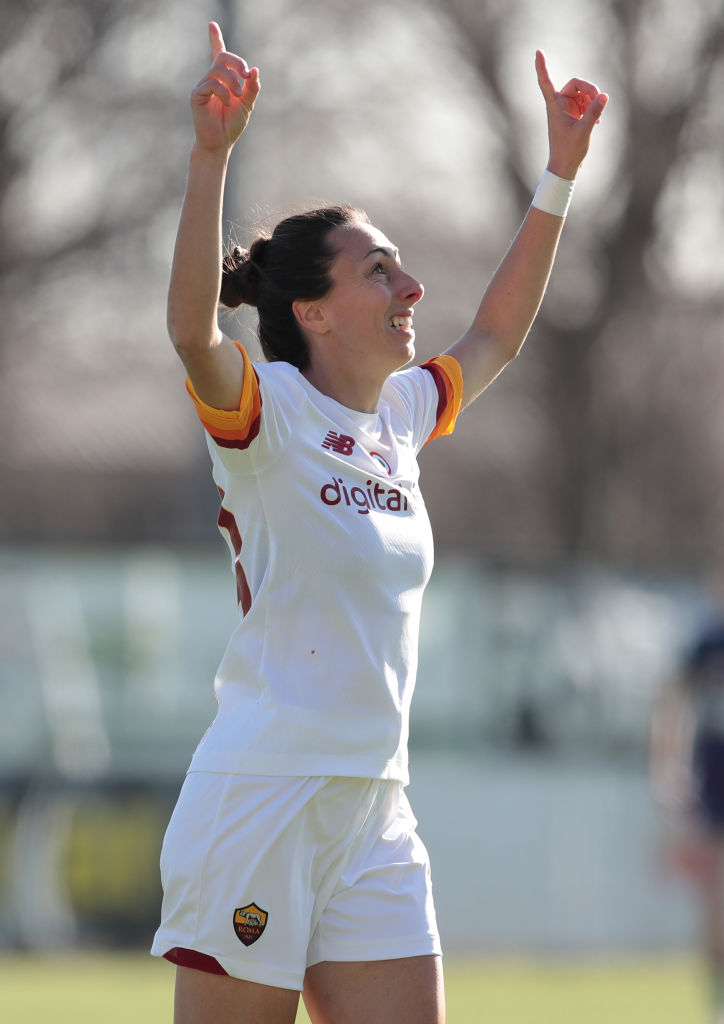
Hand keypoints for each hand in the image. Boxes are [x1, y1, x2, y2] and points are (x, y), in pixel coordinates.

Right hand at [190, 22, 259, 153]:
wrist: (221, 143)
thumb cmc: (231, 124)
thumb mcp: (247, 104)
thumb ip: (252, 88)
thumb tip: (254, 70)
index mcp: (223, 80)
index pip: (218, 54)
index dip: (215, 38)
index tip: (212, 24)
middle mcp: (211, 79)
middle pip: (222, 56)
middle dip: (236, 62)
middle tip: (246, 75)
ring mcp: (202, 86)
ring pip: (217, 69)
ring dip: (232, 81)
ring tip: (238, 96)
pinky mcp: (196, 95)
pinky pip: (211, 84)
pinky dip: (224, 92)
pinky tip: (228, 102)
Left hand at [535, 50, 607, 179]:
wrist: (565, 167)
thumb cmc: (569, 151)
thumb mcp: (584, 131)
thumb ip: (594, 112)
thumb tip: (604, 95)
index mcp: (554, 106)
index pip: (546, 82)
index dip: (541, 67)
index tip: (538, 52)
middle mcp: (559, 104)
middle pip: (576, 84)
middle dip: (590, 90)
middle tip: (601, 101)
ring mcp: (566, 108)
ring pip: (583, 93)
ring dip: (593, 101)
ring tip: (597, 118)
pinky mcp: (573, 114)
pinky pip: (586, 102)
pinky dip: (593, 108)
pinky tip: (597, 121)